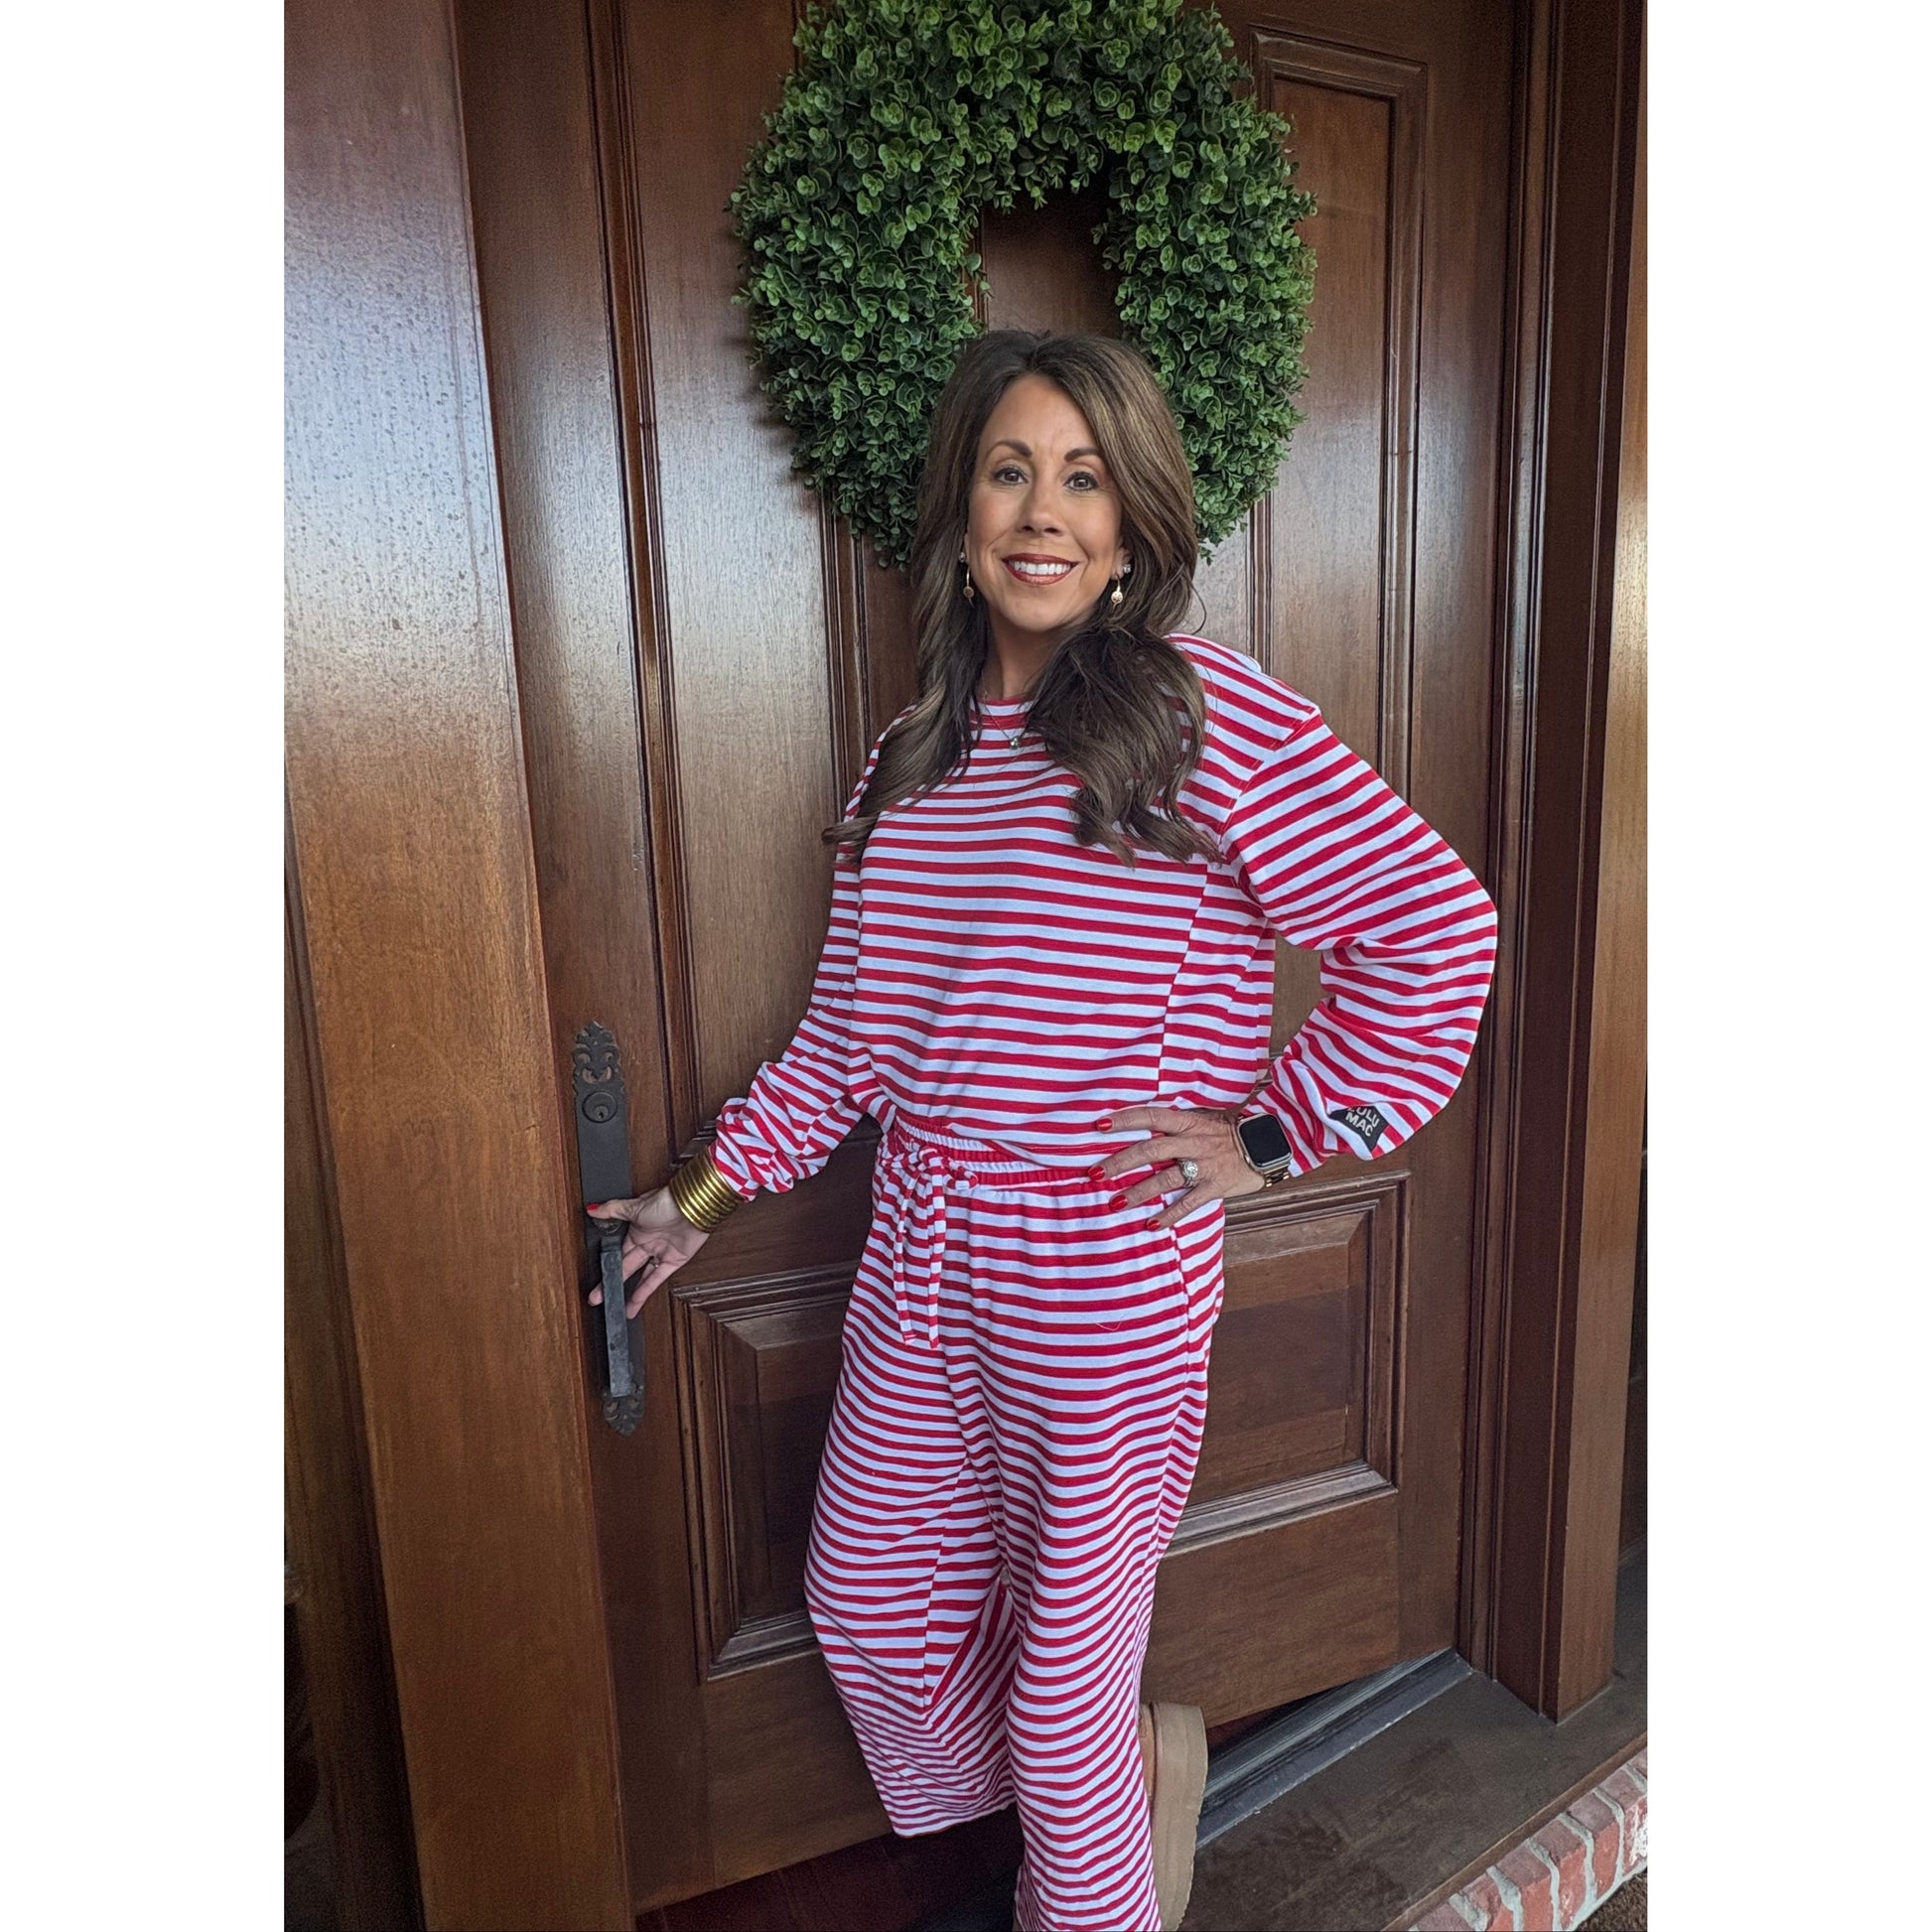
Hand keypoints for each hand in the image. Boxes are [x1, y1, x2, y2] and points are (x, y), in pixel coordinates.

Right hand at [585, 1187, 710, 1315]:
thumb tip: (593, 1209)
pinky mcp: (674, 1261)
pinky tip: (636, 1302)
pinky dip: (646, 1291)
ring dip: (629, 1292)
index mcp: (636, 1229)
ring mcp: (660, 1252)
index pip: (617, 1252)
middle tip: (597, 1297)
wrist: (693, 1206)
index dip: (606, 1265)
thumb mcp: (635, 1206)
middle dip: (611, 1282)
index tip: (596, 1277)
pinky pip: (657, 1279)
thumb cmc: (667, 1201)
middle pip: (626, 1266)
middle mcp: (648, 1242)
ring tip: (618, 1307)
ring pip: (641, 1276)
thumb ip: (612, 1210)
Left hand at [1094, 1104, 1267, 1228]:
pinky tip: (1152, 1225)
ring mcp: (1204, 1165)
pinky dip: (1170, 1215)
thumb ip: (1178, 1122)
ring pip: (1165, 1179)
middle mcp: (1193, 1142)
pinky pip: (1189, 1203)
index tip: (1099, 1125)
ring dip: (1138, 1192)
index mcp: (1189, 1121)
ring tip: (1114, 1203)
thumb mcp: (1205, 1117)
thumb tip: (1145, 1123)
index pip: (1151, 1115)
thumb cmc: (1232, 1130)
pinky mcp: (1215, 1187)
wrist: (1270, 1144)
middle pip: (1150, 1149)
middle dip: (1120, 1162)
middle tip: (1094, 1174)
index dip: (1125, 1120)